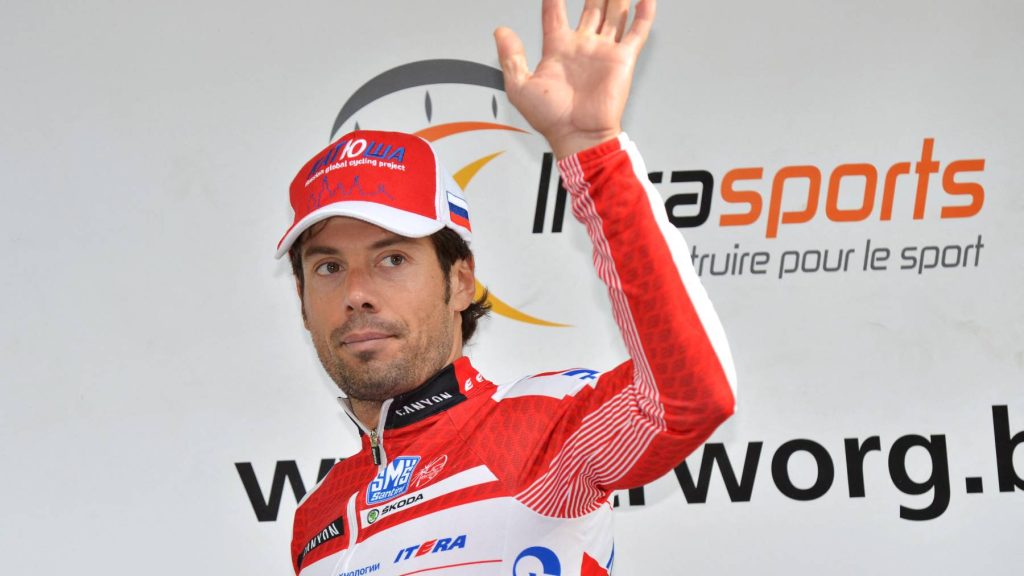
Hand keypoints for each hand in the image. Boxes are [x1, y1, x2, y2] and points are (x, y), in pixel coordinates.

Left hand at [495, 0, 655, 158]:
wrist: (579, 136)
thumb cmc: (552, 119)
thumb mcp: (520, 87)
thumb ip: (511, 57)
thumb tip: (501, 32)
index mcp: (558, 50)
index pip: (554, 13)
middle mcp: (582, 47)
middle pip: (590, 8)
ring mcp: (604, 51)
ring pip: (614, 13)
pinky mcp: (623, 59)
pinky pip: (636, 32)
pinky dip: (643, 14)